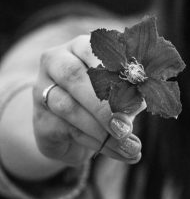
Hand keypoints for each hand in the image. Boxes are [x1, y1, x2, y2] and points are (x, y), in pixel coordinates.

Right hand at [33, 34, 143, 165]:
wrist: (72, 131)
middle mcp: (56, 63)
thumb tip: (141, 103)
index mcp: (80, 46)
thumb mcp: (123, 90)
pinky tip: (117, 151)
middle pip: (75, 77)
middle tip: (127, 126)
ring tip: (130, 146)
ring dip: (102, 130)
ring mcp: (42, 91)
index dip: (115, 68)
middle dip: (104, 105)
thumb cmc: (105, 100)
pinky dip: (96, 143)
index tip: (137, 87)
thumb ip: (131, 91)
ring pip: (69, 108)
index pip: (93, 48)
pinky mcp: (40, 120)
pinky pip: (67, 131)